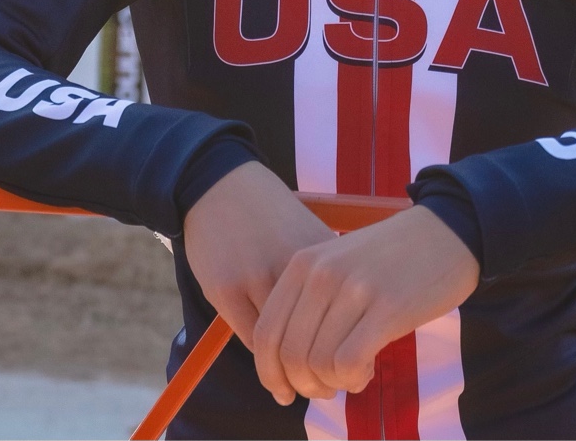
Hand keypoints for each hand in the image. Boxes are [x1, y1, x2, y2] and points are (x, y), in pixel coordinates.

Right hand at [181, 162, 336, 382]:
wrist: (220, 184)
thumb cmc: (271, 215)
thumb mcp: (311, 238)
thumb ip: (330, 280)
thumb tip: (353, 334)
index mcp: (321, 259)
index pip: (346, 327)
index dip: (351, 360)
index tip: (354, 376)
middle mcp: (292, 271)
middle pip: (314, 342)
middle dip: (322, 375)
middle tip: (324, 390)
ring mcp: (256, 279)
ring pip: (280, 348)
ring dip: (290, 374)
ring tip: (295, 387)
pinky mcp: (224, 288)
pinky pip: (252, 339)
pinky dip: (265, 358)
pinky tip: (271, 367)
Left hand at [250, 205, 478, 405]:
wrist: (444, 232)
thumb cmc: (389, 257)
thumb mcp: (336, 264)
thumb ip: (308, 302)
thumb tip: (287, 362)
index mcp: (302, 264)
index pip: (265, 332)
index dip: (270, 373)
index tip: (284, 392)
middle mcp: (320, 274)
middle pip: (289, 355)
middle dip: (303, 385)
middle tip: (327, 388)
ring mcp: (353, 289)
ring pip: (318, 363)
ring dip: (333, 383)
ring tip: (353, 373)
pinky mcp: (388, 308)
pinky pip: (349, 362)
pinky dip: (353, 379)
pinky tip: (368, 369)